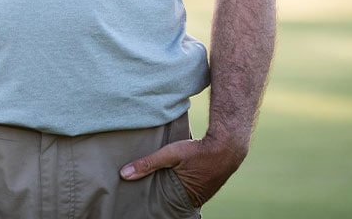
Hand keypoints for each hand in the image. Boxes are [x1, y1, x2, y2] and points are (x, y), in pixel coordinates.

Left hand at [119, 136, 247, 206]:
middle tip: (144, 192)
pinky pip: (190, 189)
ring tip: (157, 185)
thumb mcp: (170, 154)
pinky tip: (174, 179)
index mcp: (186, 197)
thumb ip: (148, 163)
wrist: (228, 145)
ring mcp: (203, 193)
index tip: (141, 201)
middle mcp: (196, 199)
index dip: (153, 203)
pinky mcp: (208, 185)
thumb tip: (124, 173)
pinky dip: (181, 185)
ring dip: (171, 189)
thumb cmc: (199, 150)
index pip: (164, 206)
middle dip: (160, 196)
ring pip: (181, 194)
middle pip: (172, 201)